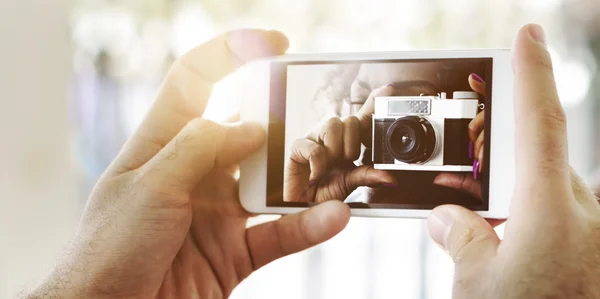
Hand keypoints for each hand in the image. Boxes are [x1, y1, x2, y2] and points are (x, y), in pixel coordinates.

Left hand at [26, 29, 350, 298]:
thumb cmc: (107, 250)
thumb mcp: (150, 185)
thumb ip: (201, 147)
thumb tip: (253, 126)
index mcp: (162, 145)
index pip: (195, 82)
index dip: (230, 53)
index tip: (273, 43)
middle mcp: (194, 173)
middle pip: (246, 132)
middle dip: (282, 122)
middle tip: (317, 117)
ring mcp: (216, 212)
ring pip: (271, 185)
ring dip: (304, 179)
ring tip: (336, 169)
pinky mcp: (234, 251)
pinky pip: (279, 233)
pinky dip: (308, 226)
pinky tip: (331, 217)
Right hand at [284, 85, 396, 202]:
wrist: (304, 207)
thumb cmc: (326, 193)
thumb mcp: (352, 183)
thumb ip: (370, 175)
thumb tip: (391, 178)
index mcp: (347, 142)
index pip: (362, 118)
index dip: (373, 102)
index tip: (387, 90)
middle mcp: (332, 137)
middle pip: (350, 120)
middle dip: (352, 144)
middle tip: (346, 161)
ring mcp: (315, 139)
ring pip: (333, 125)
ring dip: (336, 150)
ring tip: (330, 167)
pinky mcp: (298, 147)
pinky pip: (315, 147)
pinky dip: (319, 164)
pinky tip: (316, 175)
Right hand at [427, 24, 599, 297]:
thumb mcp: (477, 286)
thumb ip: (461, 239)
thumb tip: (445, 218)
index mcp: (553, 210)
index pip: (538, 120)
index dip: (531, 71)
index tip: (527, 33)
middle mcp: (590, 213)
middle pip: (544, 172)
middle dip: (511, 187)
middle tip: (483, 220)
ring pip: (559, 207)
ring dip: (530, 224)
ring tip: (508, 263)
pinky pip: (574, 229)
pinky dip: (549, 242)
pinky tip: (533, 273)